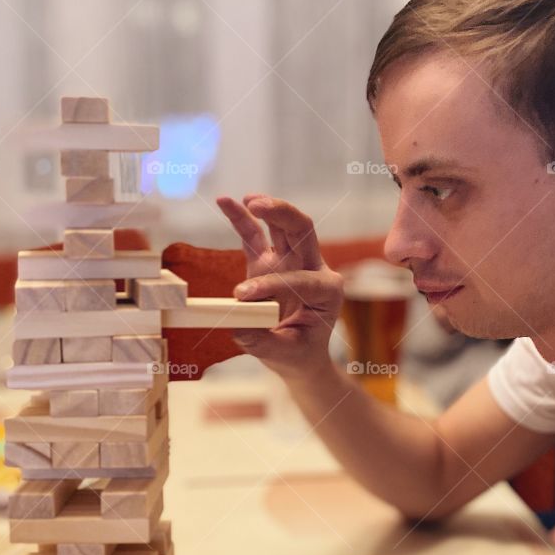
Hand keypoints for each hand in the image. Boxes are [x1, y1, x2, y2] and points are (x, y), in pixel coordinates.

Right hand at [216, 194, 343, 379]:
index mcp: (327, 291)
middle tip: (260, 206)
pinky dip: (241, 218)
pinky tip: (226, 201)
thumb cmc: (297, 353)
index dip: (271, 284)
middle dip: (283, 214)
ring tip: (249, 200)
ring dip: (267, 209)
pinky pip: (255, 235)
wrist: (299, 355)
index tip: (242, 295)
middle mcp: (312, 268)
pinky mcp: (269, 261)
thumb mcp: (283, 354)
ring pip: (283, 226)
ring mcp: (290, 261)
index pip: (301, 279)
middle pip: (303, 230)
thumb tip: (235, 320)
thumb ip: (259, 339)